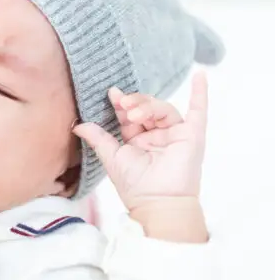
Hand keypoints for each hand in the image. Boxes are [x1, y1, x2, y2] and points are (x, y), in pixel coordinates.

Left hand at [74, 73, 207, 212]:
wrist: (157, 203)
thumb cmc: (135, 185)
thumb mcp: (112, 157)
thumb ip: (97, 138)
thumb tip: (77, 124)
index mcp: (138, 139)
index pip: (129, 114)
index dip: (121, 103)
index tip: (112, 94)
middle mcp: (157, 135)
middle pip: (146, 108)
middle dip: (134, 102)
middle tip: (123, 104)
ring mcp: (176, 134)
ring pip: (163, 109)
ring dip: (148, 106)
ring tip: (133, 112)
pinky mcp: (193, 136)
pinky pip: (199, 111)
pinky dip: (201, 93)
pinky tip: (201, 76)